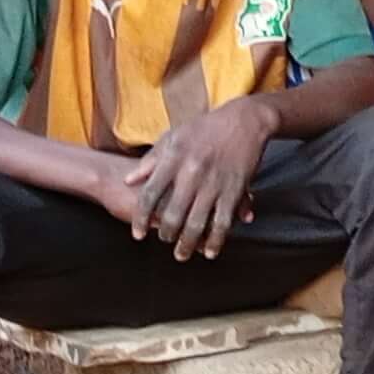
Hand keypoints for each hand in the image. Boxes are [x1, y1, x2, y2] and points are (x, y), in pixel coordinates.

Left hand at [129, 95, 276, 256]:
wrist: (244, 120)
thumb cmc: (205, 127)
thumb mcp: (174, 136)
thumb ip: (151, 159)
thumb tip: (130, 180)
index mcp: (173, 158)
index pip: (149, 194)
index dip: (140, 218)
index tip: (136, 235)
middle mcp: (191, 173)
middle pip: (172, 214)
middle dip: (166, 234)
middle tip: (165, 241)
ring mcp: (214, 183)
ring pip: (197, 223)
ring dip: (188, 244)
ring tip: (182, 254)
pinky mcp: (235, 190)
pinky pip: (223, 221)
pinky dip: (216, 240)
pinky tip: (210, 251)